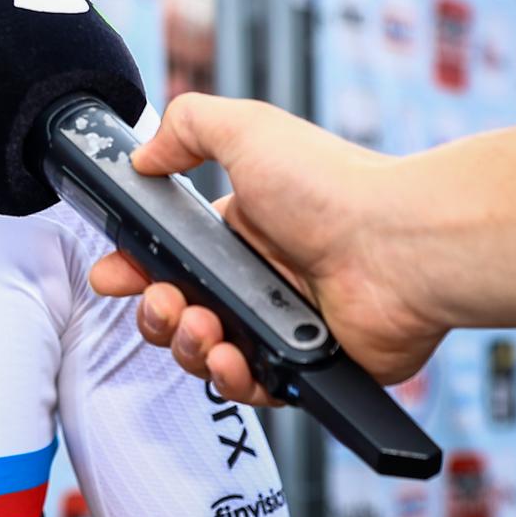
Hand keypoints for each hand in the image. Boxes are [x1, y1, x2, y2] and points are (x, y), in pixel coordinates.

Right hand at [87, 93, 448, 404]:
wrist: (402, 244)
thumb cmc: (335, 187)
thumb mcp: (247, 128)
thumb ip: (185, 127)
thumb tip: (143, 155)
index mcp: (240, 232)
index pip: (170, 259)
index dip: (135, 270)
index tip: (113, 275)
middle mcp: (259, 281)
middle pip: (178, 312)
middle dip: (155, 312)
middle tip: (163, 302)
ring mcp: (283, 328)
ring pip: (205, 353)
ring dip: (186, 344)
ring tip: (201, 326)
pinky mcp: (307, 369)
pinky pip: (252, 389)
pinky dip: (230, 379)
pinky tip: (229, 358)